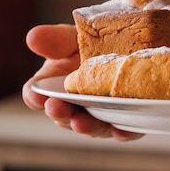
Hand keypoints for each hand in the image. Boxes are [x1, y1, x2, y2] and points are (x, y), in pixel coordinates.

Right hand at [22, 24, 142, 140]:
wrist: (135, 45)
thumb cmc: (97, 43)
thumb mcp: (76, 38)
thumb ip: (57, 40)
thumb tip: (34, 38)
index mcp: (55, 86)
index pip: (38, 95)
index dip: (35, 97)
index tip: (36, 96)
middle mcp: (75, 105)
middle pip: (63, 115)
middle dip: (59, 113)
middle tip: (55, 107)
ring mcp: (100, 115)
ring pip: (92, 126)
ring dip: (86, 126)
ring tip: (80, 122)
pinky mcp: (126, 120)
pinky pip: (125, 130)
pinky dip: (122, 132)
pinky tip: (120, 131)